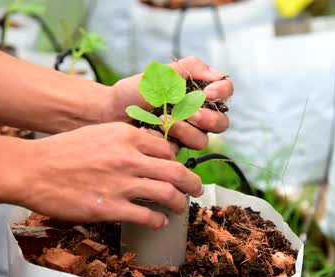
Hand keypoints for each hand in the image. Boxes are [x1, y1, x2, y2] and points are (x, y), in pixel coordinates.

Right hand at [18, 123, 202, 227]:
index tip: (178, 170)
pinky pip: (147, 216)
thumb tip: (146, 152)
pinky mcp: (110, 207)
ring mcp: (121, 184)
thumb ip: (125, 141)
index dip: (177, 162)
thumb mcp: (98, 133)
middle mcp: (129, 158)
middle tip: (198, 189)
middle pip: (176, 171)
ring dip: (179, 203)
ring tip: (180, 208)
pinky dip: (158, 221)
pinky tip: (159, 223)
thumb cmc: (62, 151)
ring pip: (167, 194)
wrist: (32, 169)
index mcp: (127, 136)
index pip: (167, 150)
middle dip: (193, 183)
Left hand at [111, 56, 232, 149]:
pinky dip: (167, 138)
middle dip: (208, 119)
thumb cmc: (133, 91)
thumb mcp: (161, 74)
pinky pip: (181, 150)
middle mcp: (196, 114)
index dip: (222, 92)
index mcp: (197, 92)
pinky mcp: (174, 150)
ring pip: (203, 140)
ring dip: (185, 130)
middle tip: (191, 113)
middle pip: (221, 122)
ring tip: (164, 120)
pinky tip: (153, 129)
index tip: (207, 92)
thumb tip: (217, 74)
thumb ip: (189, 69)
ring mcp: (186, 134)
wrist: (109, 112)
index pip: (225, 91)